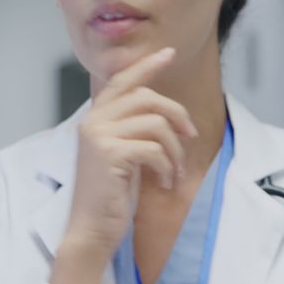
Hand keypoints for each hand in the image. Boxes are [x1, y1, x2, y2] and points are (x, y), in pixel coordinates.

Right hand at [50, 47, 198, 283]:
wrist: (92, 230)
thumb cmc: (110, 197)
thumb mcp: (124, 155)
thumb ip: (134, 130)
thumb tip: (166, 112)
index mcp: (94, 118)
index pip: (122, 81)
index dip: (147, 65)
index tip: (169, 53)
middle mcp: (93, 121)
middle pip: (147, 97)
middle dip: (177, 115)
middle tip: (190, 137)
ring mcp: (99, 135)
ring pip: (156, 123)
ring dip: (175, 150)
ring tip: (173, 171)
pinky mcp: (109, 153)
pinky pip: (154, 147)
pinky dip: (166, 166)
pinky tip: (163, 182)